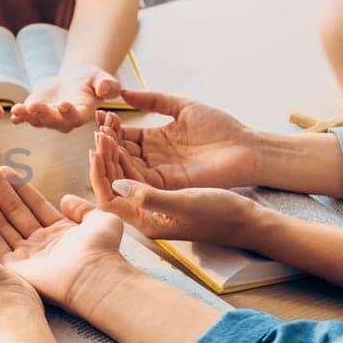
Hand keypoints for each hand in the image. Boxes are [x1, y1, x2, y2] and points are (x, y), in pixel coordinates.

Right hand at [0, 157, 128, 310]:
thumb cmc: (102, 251)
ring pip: (1, 223)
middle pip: (13, 210)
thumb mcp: (101, 219)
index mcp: (59, 232)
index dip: (18, 185)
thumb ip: (83, 208)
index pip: (33, 203)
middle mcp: (40, 243)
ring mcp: (26, 256)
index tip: (3, 168)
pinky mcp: (14, 268)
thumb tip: (65, 199)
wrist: (94, 276)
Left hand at [10, 62, 120, 132]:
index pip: (76, 117)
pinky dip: (19, 116)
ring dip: (27, 115)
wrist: (76, 79)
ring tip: (17, 109)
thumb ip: (107, 85)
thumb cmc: (91, 79)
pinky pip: (26, 116)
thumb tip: (105, 89)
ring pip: (37, 120)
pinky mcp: (35, 112)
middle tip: (33, 106)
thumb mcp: (101, 78)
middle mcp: (64, 120)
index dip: (69, 112)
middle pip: (53, 120)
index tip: (63, 104)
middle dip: (43, 114)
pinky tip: (12, 113)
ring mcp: (48, 118)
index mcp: (82, 114)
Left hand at [90, 140, 264, 246]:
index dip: (99, 174)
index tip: (96, 150)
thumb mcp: (184, 204)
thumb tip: (116, 183)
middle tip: (99, 130)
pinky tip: (124, 128)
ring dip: (114, 148)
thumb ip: (149, 197)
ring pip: (123, 169)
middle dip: (104, 156)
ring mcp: (153, 195)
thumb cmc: (219, 214)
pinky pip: (138, 163)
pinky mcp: (164, 183)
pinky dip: (129, 145)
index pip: (109, 198)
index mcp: (144, 219)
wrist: (247, 217)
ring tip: (108, 123)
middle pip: (113, 181)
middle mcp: (144, 208)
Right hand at [93, 90, 261, 188]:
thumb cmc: (220, 127)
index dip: (112, 127)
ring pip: (127, 167)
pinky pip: (140, 181)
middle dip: (108, 142)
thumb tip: (124, 92)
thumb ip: (154, 100)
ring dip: (113, 155)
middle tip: (98, 130)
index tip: (102, 116)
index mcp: (155, 140)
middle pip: (121, 152)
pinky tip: (116, 156)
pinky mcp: (167, 185)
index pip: (125, 135)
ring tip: (103, 140)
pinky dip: (125, 170)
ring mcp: (159, 173)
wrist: (245, 148)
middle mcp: (153, 158)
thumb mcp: (182, 107)